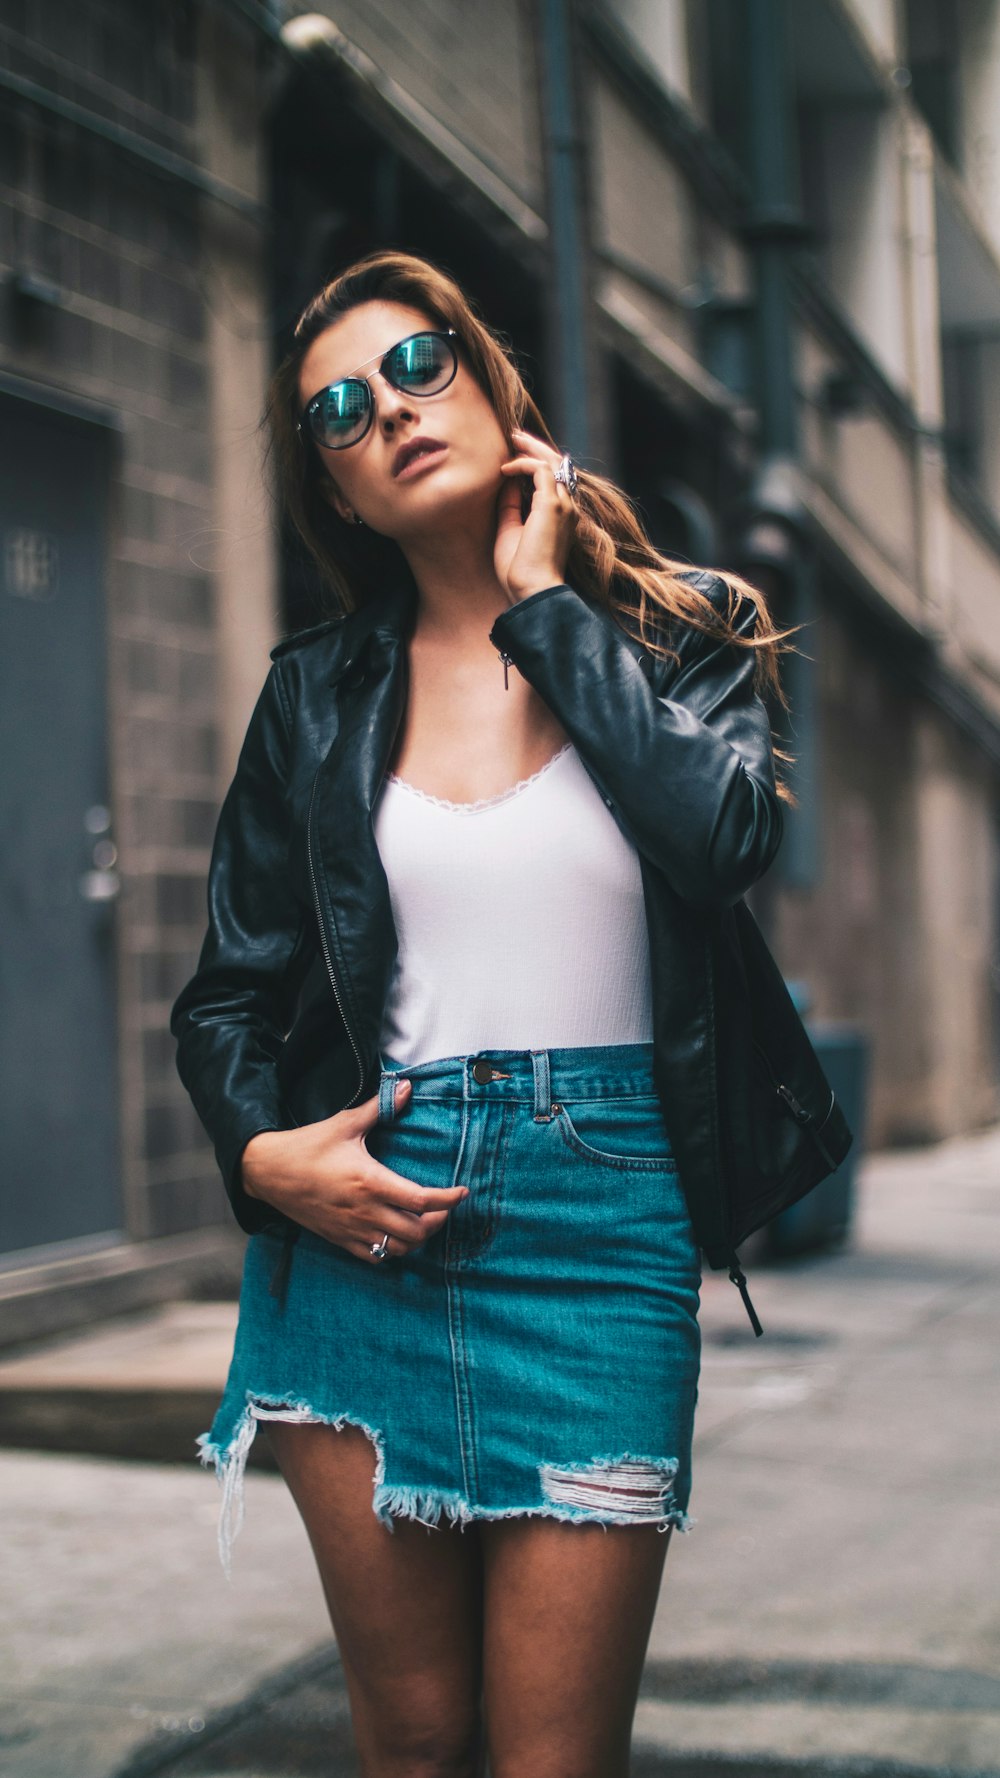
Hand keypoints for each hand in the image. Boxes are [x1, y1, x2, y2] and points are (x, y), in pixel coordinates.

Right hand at [240, 1079, 469, 1263]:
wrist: (268, 1172)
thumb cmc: (307, 1146)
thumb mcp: (345, 1124)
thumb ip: (380, 1108)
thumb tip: (407, 1087)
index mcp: (370, 1182)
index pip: (422, 1200)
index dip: (449, 1200)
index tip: (462, 1192)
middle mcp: (364, 1211)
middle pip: (416, 1231)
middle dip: (438, 1221)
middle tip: (444, 1207)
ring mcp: (352, 1229)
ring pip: (398, 1249)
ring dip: (418, 1239)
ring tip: (424, 1221)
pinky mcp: (339, 1239)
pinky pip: (374, 1257)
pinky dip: (392, 1251)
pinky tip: (396, 1236)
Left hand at [495, 426, 579, 603]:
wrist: (532, 590)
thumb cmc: (520, 569)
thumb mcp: (511, 530)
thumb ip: (510, 505)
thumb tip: (506, 481)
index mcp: (561, 516)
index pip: (553, 479)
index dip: (536, 462)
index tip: (515, 455)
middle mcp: (567, 507)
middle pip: (556, 464)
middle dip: (535, 447)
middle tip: (515, 435)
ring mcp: (563, 505)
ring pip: (551, 462)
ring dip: (530, 448)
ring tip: (511, 439)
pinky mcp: (552, 505)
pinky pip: (540, 470)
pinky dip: (522, 464)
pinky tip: (505, 469)